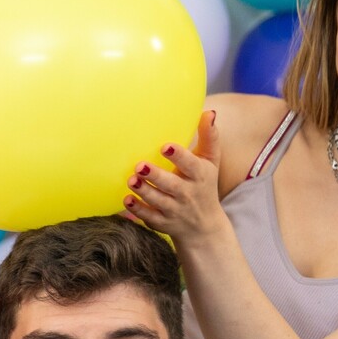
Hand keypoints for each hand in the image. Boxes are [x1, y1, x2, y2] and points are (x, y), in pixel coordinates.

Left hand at [124, 110, 226, 245]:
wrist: (204, 226)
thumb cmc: (204, 184)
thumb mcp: (211, 161)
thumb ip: (209, 137)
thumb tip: (208, 112)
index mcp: (199, 175)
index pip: (190, 165)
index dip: (179, 156)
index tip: (166, 146)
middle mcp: (188, 194)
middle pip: (171, 185)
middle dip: (156, 176)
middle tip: (140, 166)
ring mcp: (174, 210)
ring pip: (158, 201)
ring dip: (144, 191)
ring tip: (131, 180)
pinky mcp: (162, 223)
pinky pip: (149, 217)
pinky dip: (137, 210)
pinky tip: (126, 199)